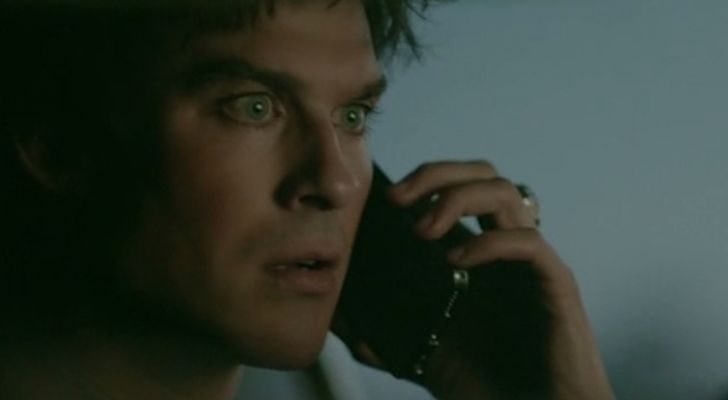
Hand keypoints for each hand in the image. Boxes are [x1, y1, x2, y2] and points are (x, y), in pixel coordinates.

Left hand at [387, 160, 614, 399]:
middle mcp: (506, 248)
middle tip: (398, 198)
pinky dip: (488, 242)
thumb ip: (379, 331)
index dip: (423, 178)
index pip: (458, 187)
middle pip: (484, 173)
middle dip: (437, 173)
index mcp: (478, 253)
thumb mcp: (418, 352)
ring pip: (506, 192)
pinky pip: (528, 242)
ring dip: (457, 199)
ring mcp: (531, 263)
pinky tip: (455, 261)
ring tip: (422, 230)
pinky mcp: (556, 285)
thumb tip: (335, 314)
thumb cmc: (482, 386)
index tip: (384, 197)